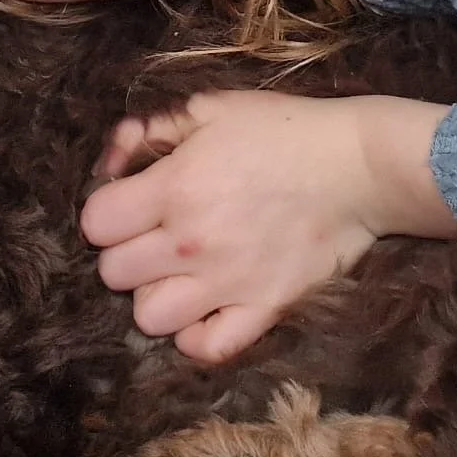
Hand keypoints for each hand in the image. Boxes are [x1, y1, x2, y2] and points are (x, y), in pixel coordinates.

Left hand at [79, 91, 456, 363]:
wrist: (360, 167)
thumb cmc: (285, 131)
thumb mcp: (212, 108)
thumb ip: (153, 129)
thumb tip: (113, 156)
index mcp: (174, 188)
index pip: (95, 224)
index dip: (106, 213)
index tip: (129, 204)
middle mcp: (191, 242)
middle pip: (112, 274)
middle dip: (126, 253)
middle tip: (154, 238)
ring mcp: (227, 283)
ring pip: (148, 318)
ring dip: (156, 296)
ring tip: (179, 275)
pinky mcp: (264, 309)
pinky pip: (207, 348)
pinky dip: (197, 336)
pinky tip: (205, 310)